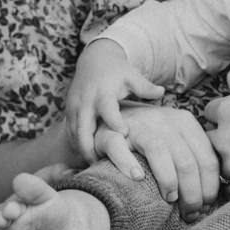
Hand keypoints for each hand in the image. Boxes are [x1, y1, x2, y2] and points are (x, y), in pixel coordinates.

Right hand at [64, 40, 163, 163]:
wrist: (94, 60)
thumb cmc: (117, 71)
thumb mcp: (132, 75)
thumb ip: (145, 87)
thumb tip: (162, 92)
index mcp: (102, 92)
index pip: (107, 109)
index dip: (114, 122)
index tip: (124, 136)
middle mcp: (85, 101)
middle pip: (83, 129)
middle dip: (91, 149)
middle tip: (105, 167)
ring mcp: (73, 108)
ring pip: (74, 135)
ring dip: (84, 152)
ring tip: (97, 169)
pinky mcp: (68, 113)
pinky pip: (70, 135)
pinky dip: (78, 148)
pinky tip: (91, 161)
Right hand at [108, 104, 222, 219]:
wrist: (109, 122)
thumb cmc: (149, 143)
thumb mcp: (177, 144)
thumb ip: (195, 161)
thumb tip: (210, 199)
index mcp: (185, 122)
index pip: (207, 159)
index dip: (209, 188)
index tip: (205, 207)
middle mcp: (164, 119)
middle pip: (186, 160)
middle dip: (192, 193)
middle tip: (189, 213)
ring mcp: (136, 124)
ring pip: (159, 151)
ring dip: (168, 180)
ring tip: (168, 200)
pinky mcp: (109, 132)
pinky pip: (119, 146)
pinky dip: (128, 163)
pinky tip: (137, 178)